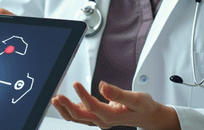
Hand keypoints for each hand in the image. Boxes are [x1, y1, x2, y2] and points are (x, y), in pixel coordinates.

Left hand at [50, 81, 179, 129]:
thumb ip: (118, 93)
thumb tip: (102, 86)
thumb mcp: (136, 98)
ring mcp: (99, 119)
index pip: (93, 106)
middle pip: (80, 116)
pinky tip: (64, 101)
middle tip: (57, 96)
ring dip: (65, 109)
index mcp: (112, 116)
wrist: (147, 115)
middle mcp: (103, 120)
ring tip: (55, 99)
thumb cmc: (143, 107)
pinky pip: (81, 115)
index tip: (75, 84)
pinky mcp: (97, 116)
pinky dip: (70, 108)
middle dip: (67, 106)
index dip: (82, 95)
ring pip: (78, 118)